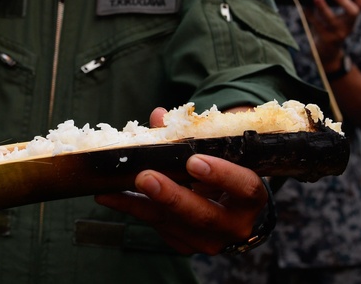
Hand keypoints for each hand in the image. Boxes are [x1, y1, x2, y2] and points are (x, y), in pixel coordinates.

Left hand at [94, 106, 268, 253]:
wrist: (231, 205)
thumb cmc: (225, 168)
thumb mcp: (216, 150)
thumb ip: (189, 131)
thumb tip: (158, 116)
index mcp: (250, 196)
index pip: (245, 187)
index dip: (222, 175)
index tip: (193, 160)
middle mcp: (235, 224)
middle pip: (204, 215)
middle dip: (172, 196)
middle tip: (145, 177)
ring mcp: (210, 240)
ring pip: (174, 224)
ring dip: (141, 204)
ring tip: (113, 187)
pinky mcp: (186, 244)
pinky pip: (157, 227)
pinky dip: (132, 209)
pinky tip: (110, 196)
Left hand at [308, 0, 360, 68]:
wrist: (326, 51)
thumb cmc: (329, 27)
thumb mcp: (335, 16)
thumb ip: (330, 4)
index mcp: (352, 18)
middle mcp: (348, 26)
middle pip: (352, 12)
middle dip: (343, 0)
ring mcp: (338, 33)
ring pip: (332, 20)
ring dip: (323, 7)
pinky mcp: (326, 38)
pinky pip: (317, 25)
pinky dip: (310, 14)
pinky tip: (304, 6)